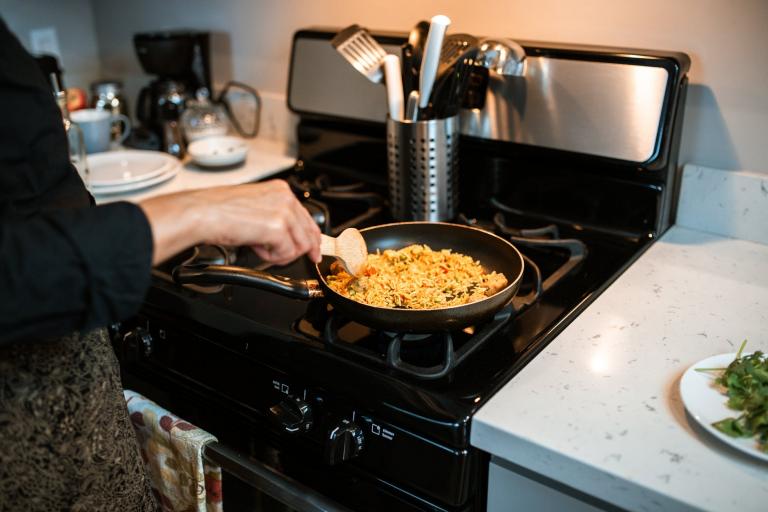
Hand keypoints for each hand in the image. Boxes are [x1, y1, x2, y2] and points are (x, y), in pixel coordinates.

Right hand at [139, 180, 321, 265]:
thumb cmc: (219, 210)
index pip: (307, 218)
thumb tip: (287, 237)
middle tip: (292, 258)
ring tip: (260, 247)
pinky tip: (256, 247)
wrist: (202, 212)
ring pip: (300, 247)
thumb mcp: (255, 207)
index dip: (312, 239)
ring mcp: (283, 212)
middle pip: (309, 235)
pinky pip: (286, 254)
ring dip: (281, 254)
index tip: (313, 251)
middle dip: (299, 251)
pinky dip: (271, 257)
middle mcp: (285, 198)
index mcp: (281, 190)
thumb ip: (275, 218)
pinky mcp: (277, 228)